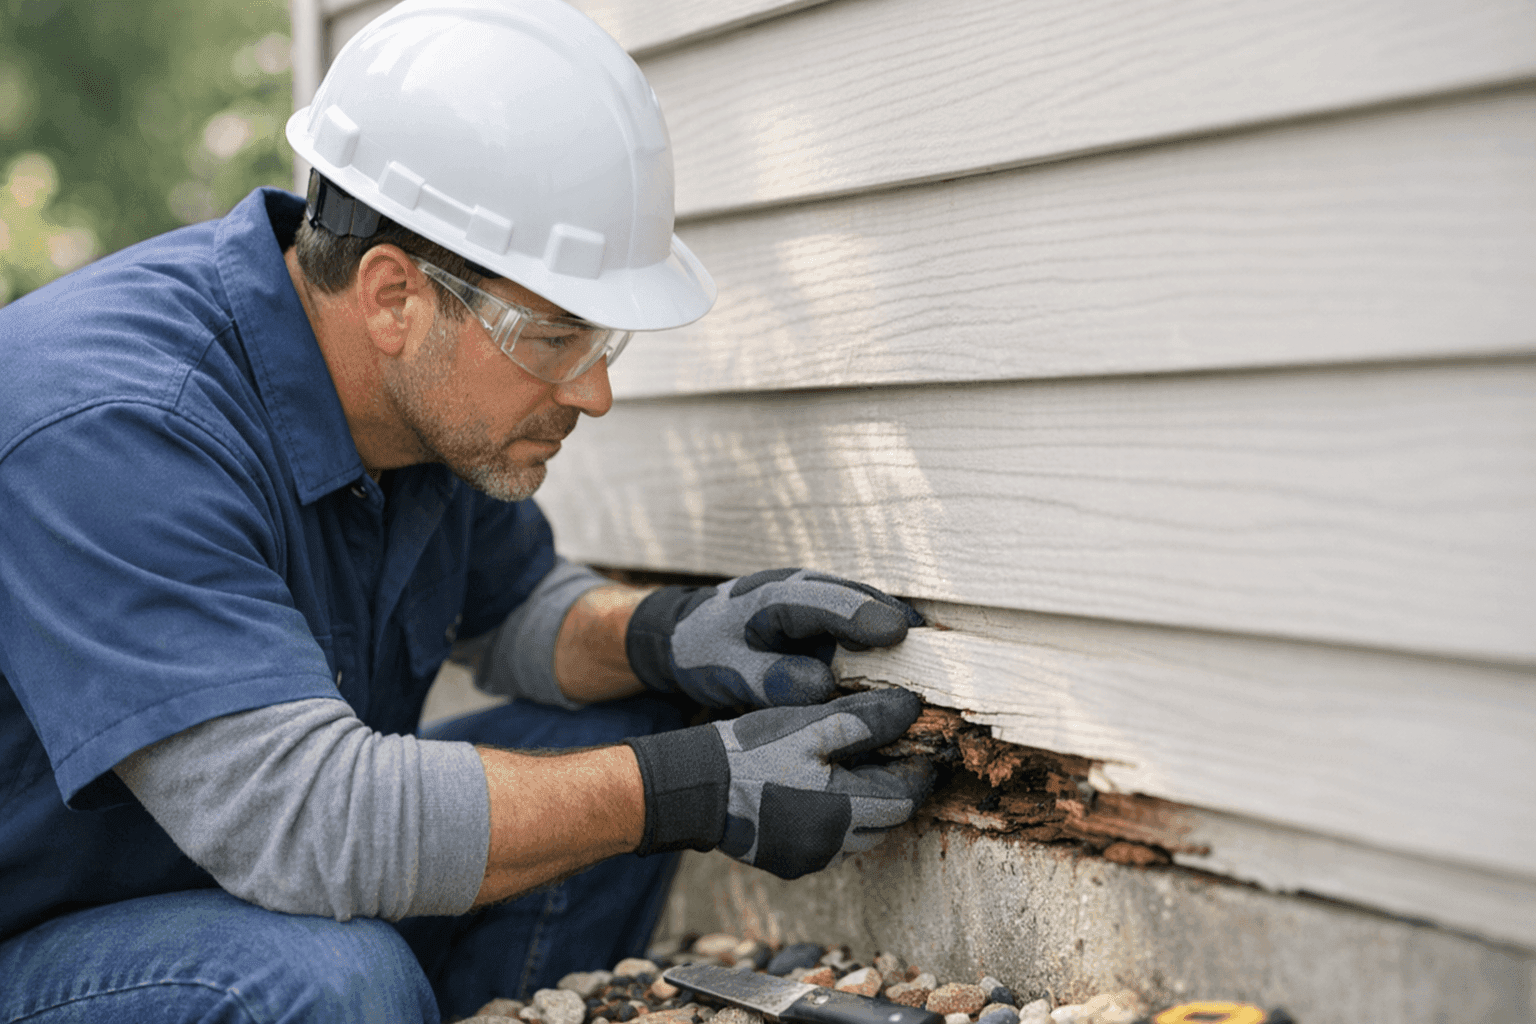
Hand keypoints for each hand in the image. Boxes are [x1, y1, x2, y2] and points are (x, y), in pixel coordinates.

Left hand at [625, 568, 923, 707]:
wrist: (690, 633)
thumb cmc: (705, 652)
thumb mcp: (724, 669)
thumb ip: (766, 678)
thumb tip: (819, 686)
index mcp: (770, 598)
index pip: (822, 601)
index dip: (863, 615)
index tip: (899, 632)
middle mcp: (801, 588)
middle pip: (856, 596)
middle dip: (895, 616)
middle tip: (937, 643)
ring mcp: (817, 597)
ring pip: (865, 604)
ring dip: (898, 625)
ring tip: (937, 649)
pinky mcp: (827, 613)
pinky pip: (862, 619)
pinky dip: (887, 634)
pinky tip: (914, 656)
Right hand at [625, 688, 934, 878]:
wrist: (692, 787)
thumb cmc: (749, 752)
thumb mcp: (809, 725)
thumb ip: (865, 720)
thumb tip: (911, 708)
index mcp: (844, 810)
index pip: (906, 797)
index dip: (917, 769)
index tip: (917, 742)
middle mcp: (832, 845)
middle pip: (887, 820)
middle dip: (894, 787)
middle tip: (887, 751)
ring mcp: (808, 859)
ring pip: (859, 835)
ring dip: (865, 805)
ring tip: (851, 768)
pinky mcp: (787, 863)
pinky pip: (829, 844)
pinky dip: (835, 819)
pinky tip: (818, 789)